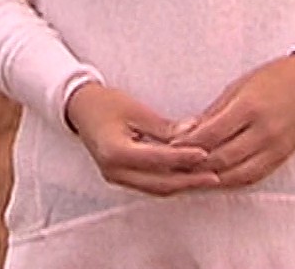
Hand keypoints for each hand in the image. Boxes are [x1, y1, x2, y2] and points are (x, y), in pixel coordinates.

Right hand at [64, 82, 216, 196]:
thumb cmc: (103, 104)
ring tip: (207, 178)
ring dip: (183, 184)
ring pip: (157, 189)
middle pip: (159, 184)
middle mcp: (114, 171)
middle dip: (189, 180)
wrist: (79, 108)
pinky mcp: (122, 177)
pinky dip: (171, 181)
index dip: (183, 158)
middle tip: (215, 175)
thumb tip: (193, 135)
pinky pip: (151, 185)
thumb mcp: (135, 110)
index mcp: (115, 152)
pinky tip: (188, 176)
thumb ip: (164, 127)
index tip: (205, 154)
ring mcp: (117, 177)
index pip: (157, 160)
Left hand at [167, 54, 294, 187]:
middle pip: (221, 158)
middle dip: (194, 164)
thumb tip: (185, 133)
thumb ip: (213, 113)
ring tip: (189, 176)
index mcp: (250, 108)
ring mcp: (275, 148)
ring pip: (236, 174)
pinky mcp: (281, 158)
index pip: (211, 134)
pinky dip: (230, 181)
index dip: (186, 144)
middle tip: (172, 166)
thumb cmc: (272, 79)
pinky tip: (215, 179)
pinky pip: (252, 177)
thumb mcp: (237, 87)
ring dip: (210, 178)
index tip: (168, 147)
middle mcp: (264, 132)